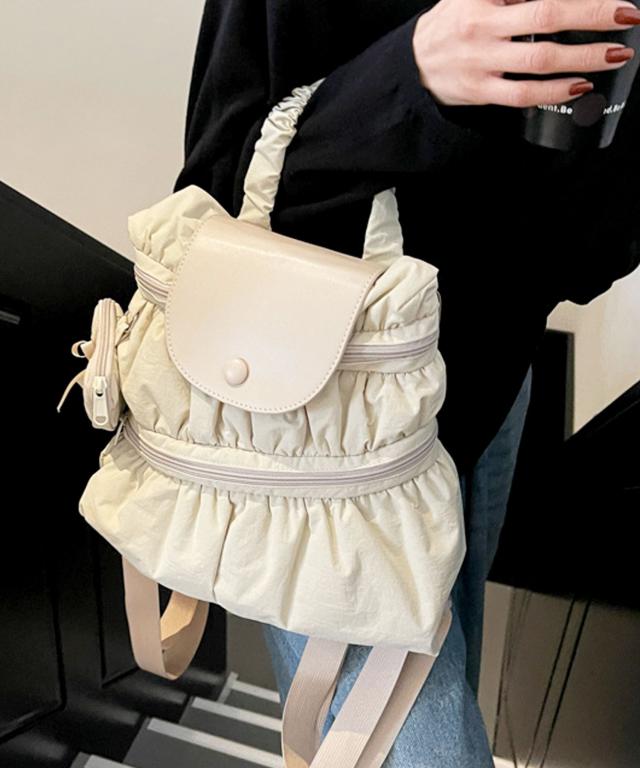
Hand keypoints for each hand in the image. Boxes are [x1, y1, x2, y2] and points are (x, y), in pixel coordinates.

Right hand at [412, 0, 639, 106]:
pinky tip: (579, 86)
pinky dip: (555, 91)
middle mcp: (483, 27)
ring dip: (583, 57)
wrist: (412, 65)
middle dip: (591, 15)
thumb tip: (558, 0)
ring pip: (540, 60)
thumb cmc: (449, 24)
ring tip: (614, 55)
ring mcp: (482, 62)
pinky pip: (523, 94)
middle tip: (627, 16)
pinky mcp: (481, 92)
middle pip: (546, 16)